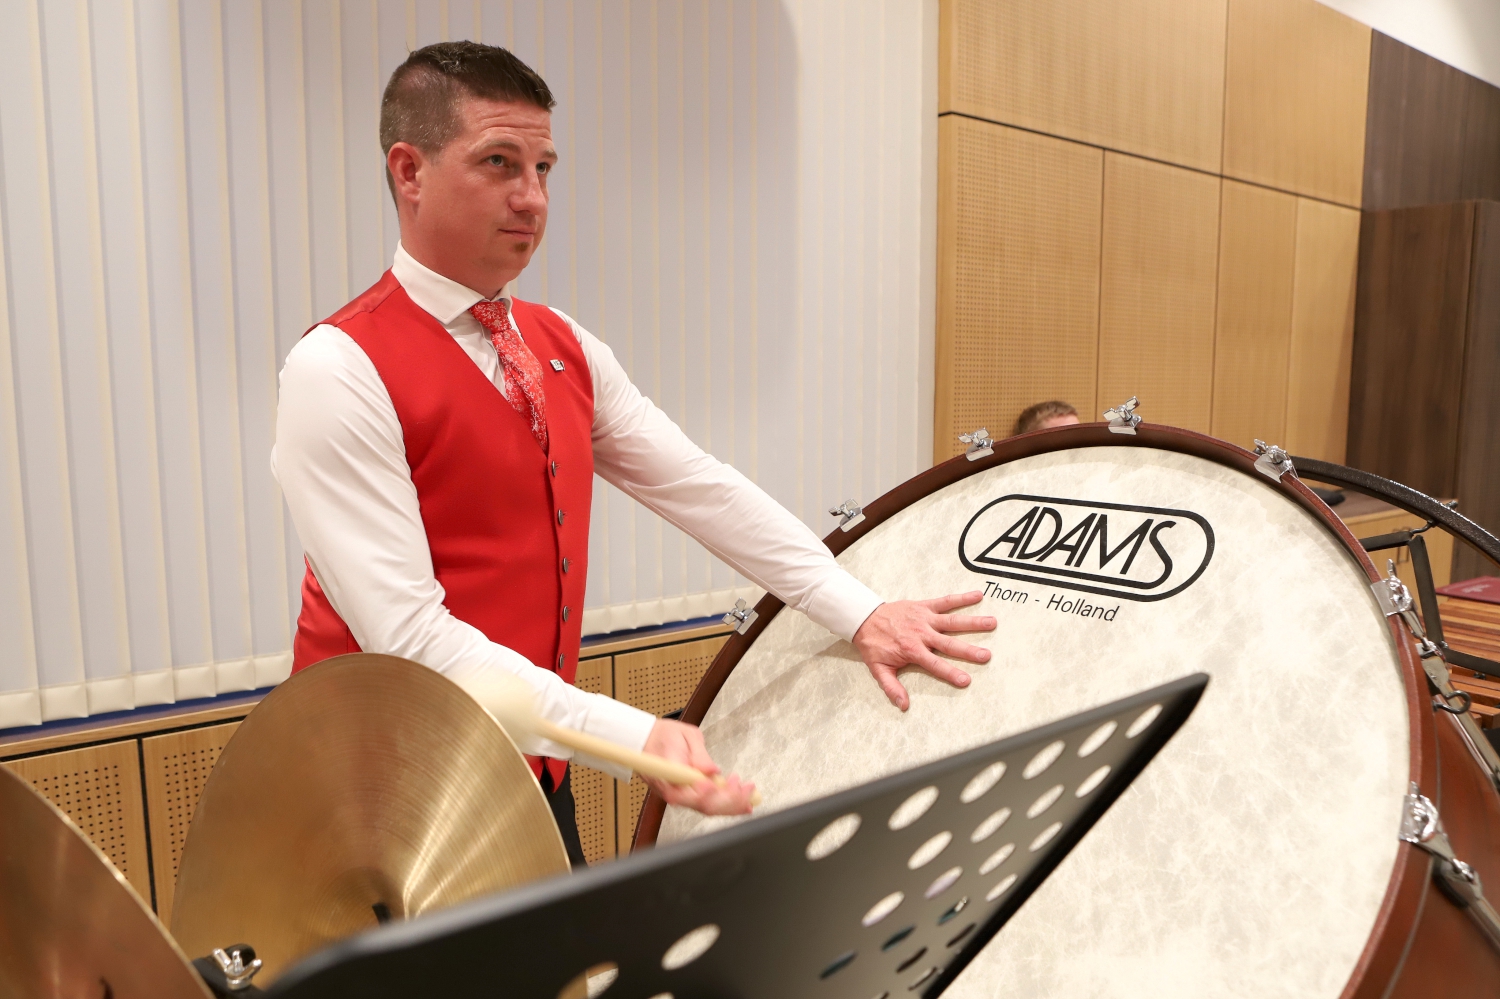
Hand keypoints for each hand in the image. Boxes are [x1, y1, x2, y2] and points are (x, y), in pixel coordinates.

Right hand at [642, 718, 756, 814]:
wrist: (648, 741)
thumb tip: (712, 770)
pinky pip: (708, 806)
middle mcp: (674, 792)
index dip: (707, 794)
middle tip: (746, 787)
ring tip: (750, 794)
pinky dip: (728, 806)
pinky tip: (743, 803)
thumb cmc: (664, 736)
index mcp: (670, 776)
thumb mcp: (684, 735)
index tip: (721, 784)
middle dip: (730, 800)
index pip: (688, 793)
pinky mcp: (688, 797)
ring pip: (708, 809)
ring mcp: (681, 797)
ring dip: (732, 804)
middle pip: (703, 806)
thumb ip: (699, 754)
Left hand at [851, 591, 995, 710]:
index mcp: (912, 650)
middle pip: (949, 643)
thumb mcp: (878, 669)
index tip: (965, 680)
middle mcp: (921, 634)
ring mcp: (924, 618)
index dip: (950, 672)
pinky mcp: (924, 606)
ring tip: (992, 623)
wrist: (864, 617)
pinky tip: (977, 596)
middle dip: (968, 650)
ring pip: (952, 621)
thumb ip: (891, 687)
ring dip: (972, 622)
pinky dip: (961, 598)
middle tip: (986, 655)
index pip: (935, 664)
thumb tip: (903, 705)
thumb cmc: (873, 644)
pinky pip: (945, 601)